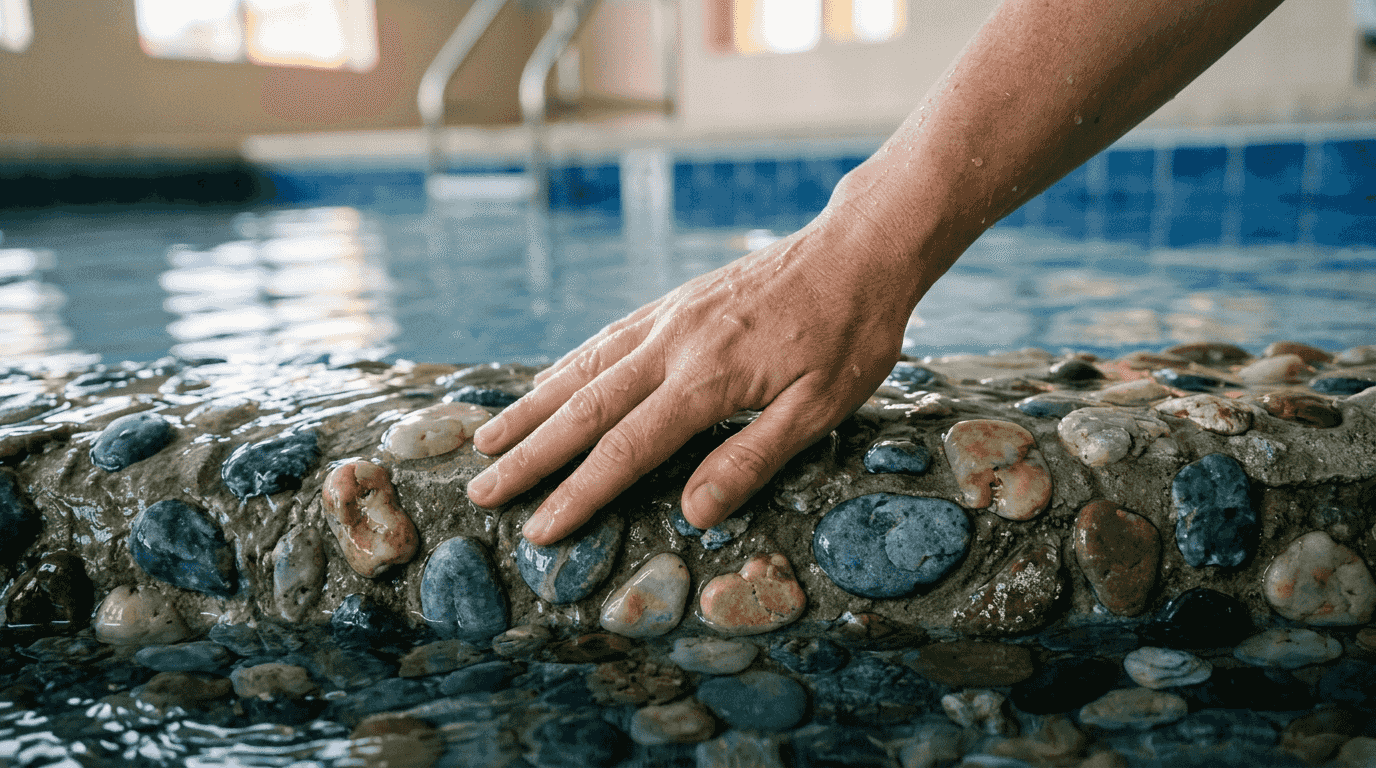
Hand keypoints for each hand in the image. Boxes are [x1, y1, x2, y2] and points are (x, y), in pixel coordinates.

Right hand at [464, 212, 921, 545]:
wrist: (857, 248)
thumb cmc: (851, 334)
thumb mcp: (822, 406)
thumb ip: (752, 458)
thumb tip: (692, 510)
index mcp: (708, 379)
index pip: (627, 449)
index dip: (578, 494)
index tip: (538, 528)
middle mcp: (674, 345)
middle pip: (585, 408)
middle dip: (530, 455)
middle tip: (482, 490)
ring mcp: (669, 318)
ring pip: (583, 368)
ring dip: (532, 407)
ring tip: (488, 439)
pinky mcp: (675, 303)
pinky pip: (606, 338)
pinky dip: (566, 365)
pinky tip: (547, 382)